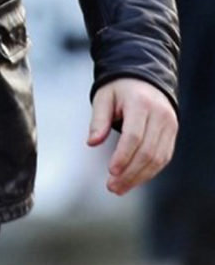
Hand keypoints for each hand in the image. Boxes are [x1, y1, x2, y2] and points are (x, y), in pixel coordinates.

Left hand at [87, 77, 177, 194]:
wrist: (144, 77)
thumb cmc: (119, 88)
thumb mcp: (103, 97)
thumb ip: (98, 120)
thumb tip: (92, 143)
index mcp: (140, 103)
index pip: (134, 135)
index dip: (123, 156)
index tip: (111, 171)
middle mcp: (159, 114)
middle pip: (147, 151)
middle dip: (130, 173)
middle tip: (112, 186)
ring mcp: (169, 124)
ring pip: (158, 158)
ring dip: (139, 177)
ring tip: (120, 187)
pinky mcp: (172, 132)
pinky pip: (164, 157)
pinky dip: (149, 171)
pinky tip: (134, 179)